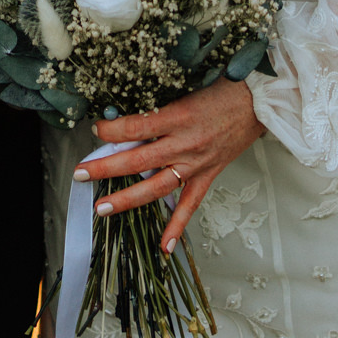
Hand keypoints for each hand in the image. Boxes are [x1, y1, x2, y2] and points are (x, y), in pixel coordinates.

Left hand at [75, 78, 265, 253]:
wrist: (258, 102)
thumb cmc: (222, 89)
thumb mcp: (185, 90)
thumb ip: (158, 108)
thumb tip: (128, 121)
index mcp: (179, 117)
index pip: (137, 127)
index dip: (113, 130)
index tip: (96, 130)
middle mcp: (185, 144)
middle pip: (139, 160)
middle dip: (106, 168)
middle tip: (79, 173)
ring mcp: (196, 163)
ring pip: (157, 186)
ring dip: (128, 199)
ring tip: (102, 208)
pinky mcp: (208, 175)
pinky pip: (190, 205)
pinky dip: (176, 227)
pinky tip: (163, 248)